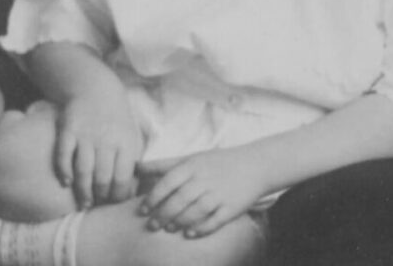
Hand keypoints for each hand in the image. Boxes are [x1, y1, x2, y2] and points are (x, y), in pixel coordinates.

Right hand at [54, 92, 143, 208]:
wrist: (96, 89)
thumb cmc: (116, 119)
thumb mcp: (130, 134)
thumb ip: (130, 159)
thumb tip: (131, 189)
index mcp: (126, 141)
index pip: (123, 176)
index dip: (118, 195)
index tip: (114, 203)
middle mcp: (106, 139)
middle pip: (103, 176)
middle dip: (101, 196)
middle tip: (98, 205)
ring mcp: (86, 135)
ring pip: (84, 170)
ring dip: (83, 190)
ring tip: (84, 203)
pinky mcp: (68, 130)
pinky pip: (64, 155)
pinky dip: (64, 171)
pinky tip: (66, 182)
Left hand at [138, 148, 267, 237]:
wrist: (256, 165)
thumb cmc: (218, 163)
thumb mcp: (192, 158)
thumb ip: (164, 165)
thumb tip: (135, 167)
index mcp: (194, 166)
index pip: (168, 182)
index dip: (153, 198)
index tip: (143, 210)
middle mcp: (206, 179)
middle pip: (180, 199)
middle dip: (163, 214)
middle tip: (152, 225)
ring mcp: (220, 193)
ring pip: (195, 211)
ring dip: (179, 222)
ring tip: (168, 229)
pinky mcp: (233, 207)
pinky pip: (215, 221)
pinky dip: (201, 229)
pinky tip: (189, 234)